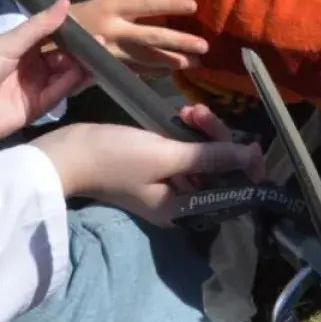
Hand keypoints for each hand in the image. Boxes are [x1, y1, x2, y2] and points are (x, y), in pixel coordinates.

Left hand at [0, 0, 89, 162]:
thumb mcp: (6, 44)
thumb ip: (38, 27)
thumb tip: (66, 2)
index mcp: (18, 46)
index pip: (50, 36)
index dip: (69, 31)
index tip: (91, 24)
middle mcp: (29, 65)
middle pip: (61, 56)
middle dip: (80, 49)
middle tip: (102, 42)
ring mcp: (33, 87)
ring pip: (63, 75)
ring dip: (81, 66)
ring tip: (101, 55)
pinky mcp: (36, 108)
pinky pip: (58, 93)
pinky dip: (72, 83)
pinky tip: (87, 72)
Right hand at [34, 105, 264, 224]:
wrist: (67, 152)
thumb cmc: (115, 158)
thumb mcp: (167, 156)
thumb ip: (211, 157)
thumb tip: (253, 156)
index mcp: (184, 210)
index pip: (231, 193)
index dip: (245, 169)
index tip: (251, 143)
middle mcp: (181, 200)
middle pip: (220, 170)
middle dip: (218, 139)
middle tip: (200, 115)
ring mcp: (169, 181)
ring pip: (204, 154)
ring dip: (203, 130)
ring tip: (188, 111)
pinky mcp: (158, 163)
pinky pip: (186, 147)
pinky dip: (188, 130)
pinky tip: (182, 113)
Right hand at [71, 0, 208, 72]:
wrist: (44, 36)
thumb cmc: (77, 16)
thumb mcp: (99, 5)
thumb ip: (125, 11)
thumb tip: (159, 12)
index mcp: (111, 8)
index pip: (146, 5)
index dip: (170, 5)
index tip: (193, 5)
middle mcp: (113, 30)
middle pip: (151, 37)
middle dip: (179, 43)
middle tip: (204, 47)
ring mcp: (110, 51)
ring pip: (146, 58)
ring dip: (172, 62)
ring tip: (194, 64)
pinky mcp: (106, 67)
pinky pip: (135, 71)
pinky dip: (154, 72)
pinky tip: (171, 72)